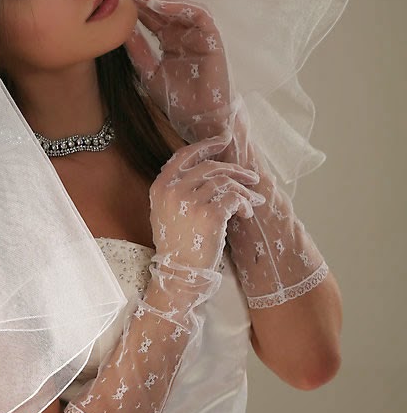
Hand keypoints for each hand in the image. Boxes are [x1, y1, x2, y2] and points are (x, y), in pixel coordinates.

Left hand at [120, 0, 236, 144]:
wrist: (198, 122)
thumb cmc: (176, 101)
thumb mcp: (148, 71)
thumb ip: (137, 50)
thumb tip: (118, 29)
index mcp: (170, 40)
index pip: (151, 17)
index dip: (134, 6)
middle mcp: (184, 34)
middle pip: (163, 8)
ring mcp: (199, 35)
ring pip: (179, 7)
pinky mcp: (212, 38)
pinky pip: (198, 15)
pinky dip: (178, 7)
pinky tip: (158, 4)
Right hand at [149, 131, 265, 274]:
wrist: (180, 272)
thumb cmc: (177, 243)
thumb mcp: (165, 211)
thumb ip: (178, 188)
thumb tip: (206, 169)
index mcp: (160, 186)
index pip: (185, 155)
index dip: (206, 145)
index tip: (223, 141)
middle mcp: (173, 190)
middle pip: (210, 167)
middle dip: (236, 171)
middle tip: (252, 178)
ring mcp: (191, 201)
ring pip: (225, 182)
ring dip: (243, 191)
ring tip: (252, 203)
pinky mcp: (210, 214)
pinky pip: (233, 199)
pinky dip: (243, 204)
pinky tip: (245, 214)